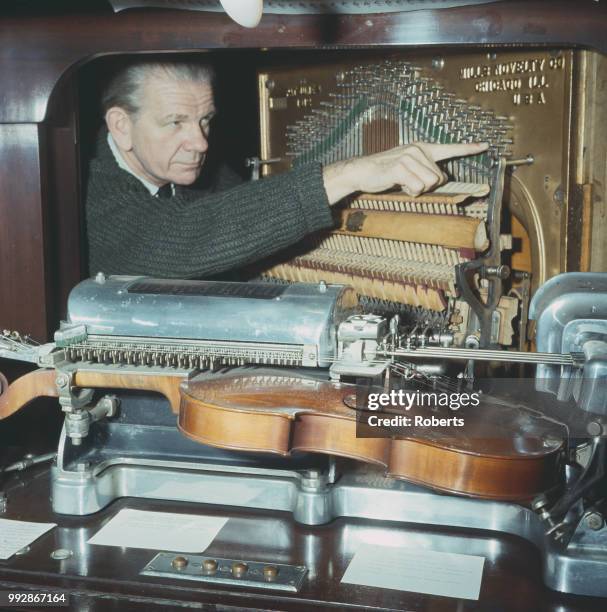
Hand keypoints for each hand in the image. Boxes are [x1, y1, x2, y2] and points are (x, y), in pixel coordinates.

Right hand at [322, 142, 488, 204]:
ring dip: (416, 189)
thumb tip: (440, 180)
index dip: (468, 149)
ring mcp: (409, 157)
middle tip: (407, 182)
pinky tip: (396, 183)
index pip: (449, 148)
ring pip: (429, 184)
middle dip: (426, 186)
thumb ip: (425, 171)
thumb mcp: (408, 168)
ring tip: (401, 182)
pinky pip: (417, 187)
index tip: (485, 146)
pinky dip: (408, 191)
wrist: (362, 171)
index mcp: (422, 148)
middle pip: (439, 178)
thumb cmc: (385, 172)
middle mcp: (418, 149)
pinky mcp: (400, 167)